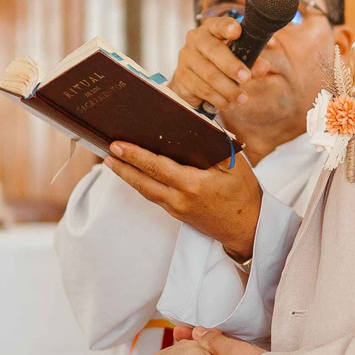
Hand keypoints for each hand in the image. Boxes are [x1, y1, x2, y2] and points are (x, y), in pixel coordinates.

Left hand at [104, 141, 261, 257]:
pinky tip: (134, 175)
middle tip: (106, 151)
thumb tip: (193, 126)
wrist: (248, 228)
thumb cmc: (243, 193)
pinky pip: (154, 197)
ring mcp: (176, 209)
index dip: (134, 156)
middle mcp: (179, 199)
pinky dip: (141, 184)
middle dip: (122, 166)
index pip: (156, 167)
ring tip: (112, 161)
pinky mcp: (177, 215)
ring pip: (145, 191)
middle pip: (143, 181)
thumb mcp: (234, 165)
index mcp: (192, 185)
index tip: (117, 146)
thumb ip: (212, 145)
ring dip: (127, 176)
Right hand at [167, 15, 254, 115]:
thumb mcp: (238, 59)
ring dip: (228, 89)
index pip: (218, 24)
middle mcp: (195, 40)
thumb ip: (252, 62)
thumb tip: (263, 67)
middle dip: (232, 66)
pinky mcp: (181, 77)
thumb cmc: (219, 63)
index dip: (227, 27)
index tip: (236, 32)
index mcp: (211, 29)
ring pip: (209, 74)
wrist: (192, 80)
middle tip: (246, 78)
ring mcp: (186, 58)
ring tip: (241, 98)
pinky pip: (202, 89)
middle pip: (213, 50)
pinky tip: (228, 103)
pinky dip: (218, 99)